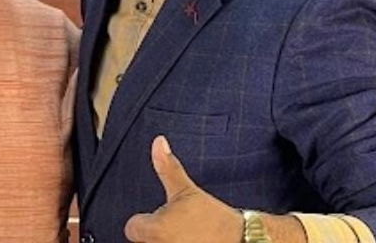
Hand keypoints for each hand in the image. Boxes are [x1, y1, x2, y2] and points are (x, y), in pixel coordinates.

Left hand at [124, 136, 242, 242]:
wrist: (243, 241)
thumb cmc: (214, 218)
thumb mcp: (187, 190)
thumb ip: (167, 168)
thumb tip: (158, 141)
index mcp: (155, 230)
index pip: (132, 227)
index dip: (144, 220)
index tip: (161, 217)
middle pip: (143, 240)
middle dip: (155, 233)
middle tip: (176, 226)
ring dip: (167, 241)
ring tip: (187, 235)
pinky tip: (193, 242)